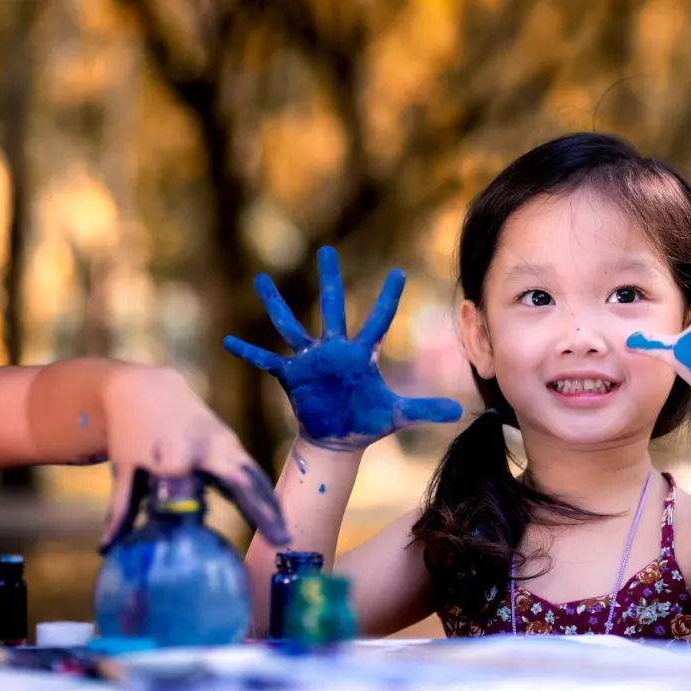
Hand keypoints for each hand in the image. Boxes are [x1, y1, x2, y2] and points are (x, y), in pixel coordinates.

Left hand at [99, 365, 290, 551]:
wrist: (146, 390)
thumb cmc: (132, 434)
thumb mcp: (124, 471)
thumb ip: (122, 510)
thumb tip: (106, 550)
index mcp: (174, 453)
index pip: (187, 488)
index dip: (190, 509)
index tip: (200, 539)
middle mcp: (207, 445)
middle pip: (241, 481)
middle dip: (262, 511)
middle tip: (281, 542)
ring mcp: (224, 441)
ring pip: (254, 476)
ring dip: (271, 505)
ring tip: (284, 536)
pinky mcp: (232, 442)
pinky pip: (252, 471)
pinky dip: (264, 493)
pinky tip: (275, 516)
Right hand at [223, 246, 463, 450]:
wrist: (338, 440)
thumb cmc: (368, 422)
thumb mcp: (397, 415)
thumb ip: (426, 410)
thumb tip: (462, 412)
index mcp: (361, 354)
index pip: (379, 319)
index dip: (388, 298)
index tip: (399, 272)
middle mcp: (334, 349)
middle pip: (333, 306)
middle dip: (330, 279)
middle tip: (327, 250)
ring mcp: (310, 361)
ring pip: (291, 325)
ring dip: (276, 304)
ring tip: (261, 279)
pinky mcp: (291, 377)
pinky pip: (266, 360)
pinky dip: (248, 351)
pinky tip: (228, 340)